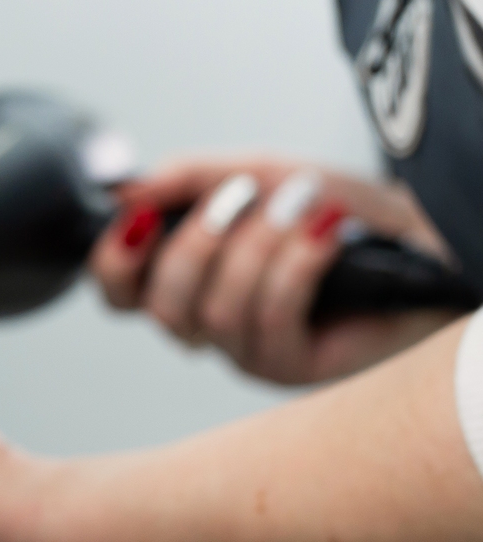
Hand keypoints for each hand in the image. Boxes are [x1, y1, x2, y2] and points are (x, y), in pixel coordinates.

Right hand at [88, 156, 457, 385]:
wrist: (426, 237)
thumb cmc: (341, 212)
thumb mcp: (257, 174)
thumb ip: (187, 178)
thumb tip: (123, 191)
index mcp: (189, 280)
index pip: (119, 292)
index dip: (116, 259)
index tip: (140, 214)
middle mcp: (210, 325)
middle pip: (160, 307)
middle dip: (195, 244)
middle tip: (239, 194)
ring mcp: (250, 351)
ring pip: (216, 312)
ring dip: (258, 246)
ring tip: (300, 202)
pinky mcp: (296, 367)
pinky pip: (271, 318)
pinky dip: (294, 263)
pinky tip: (324, 229)